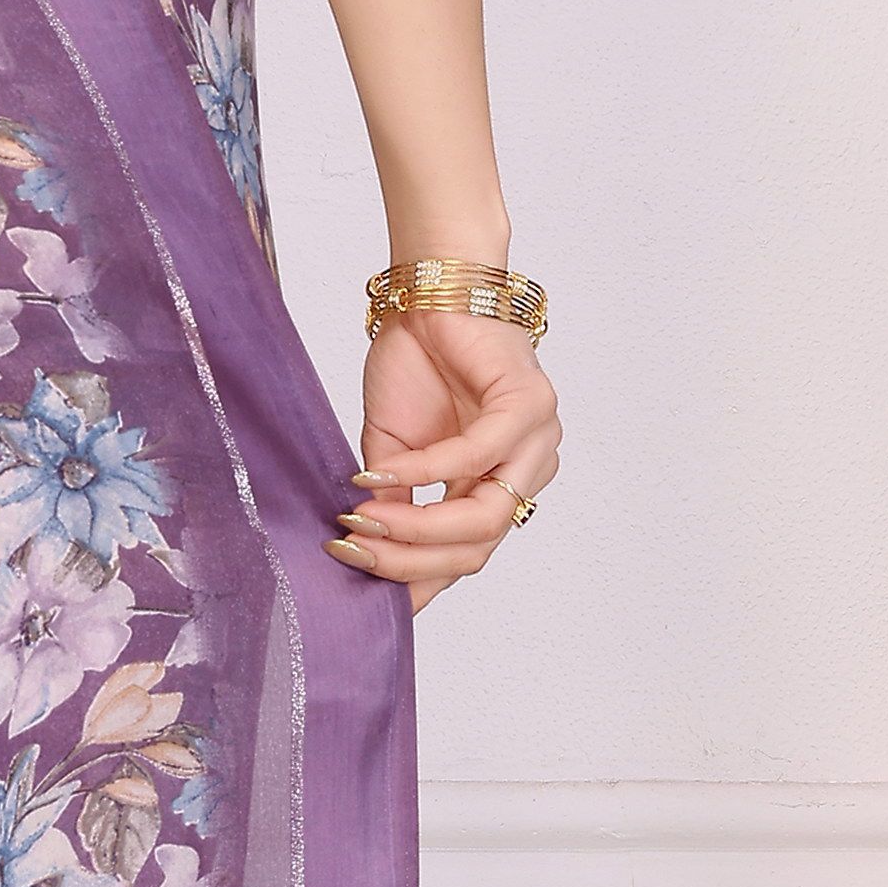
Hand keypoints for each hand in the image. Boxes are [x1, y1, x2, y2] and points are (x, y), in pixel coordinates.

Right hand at [327, 305, 560, 608]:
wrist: (429, 292)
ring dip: (417, 526)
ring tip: (361, 520)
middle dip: (408, 559)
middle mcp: (527, 472)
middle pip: (477, 548)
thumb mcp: (393, 451)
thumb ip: (393, 502)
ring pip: (487, 516)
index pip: (466, 555)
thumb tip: (367, 553)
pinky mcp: (530, 406)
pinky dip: (425, 470)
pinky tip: (382, 473)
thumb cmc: (417, 363)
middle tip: (350, 551)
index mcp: (497, 486)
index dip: (416, 582)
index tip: (363, 595)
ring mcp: (537, 441)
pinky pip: (477, 456)